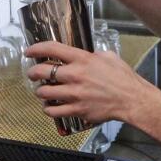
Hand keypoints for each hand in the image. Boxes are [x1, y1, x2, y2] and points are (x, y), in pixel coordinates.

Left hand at [24, 41, 156, 124]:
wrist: (131, 99)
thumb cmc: (123, 77)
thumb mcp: (108, 56)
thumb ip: (91, 55)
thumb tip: (83, 56)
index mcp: (82, 59)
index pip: (51, 49)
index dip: (36, 49)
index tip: (29, 51)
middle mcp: (75, 75)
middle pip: (41, 72)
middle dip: (33, 72)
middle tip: (33, 73)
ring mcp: (74, 94)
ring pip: (44, 93)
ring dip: (40, 91)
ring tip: (42, 91)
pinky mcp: (77, 110)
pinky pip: (53, 112)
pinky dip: (48, 109)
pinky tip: (50, 106)